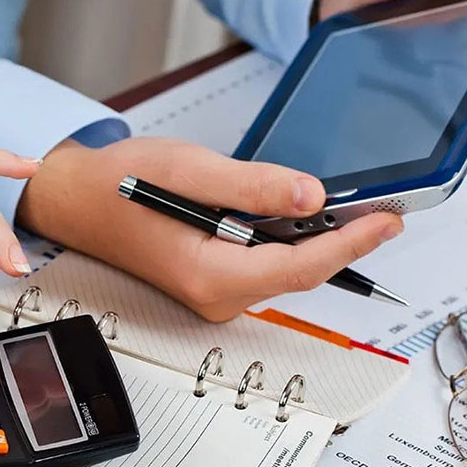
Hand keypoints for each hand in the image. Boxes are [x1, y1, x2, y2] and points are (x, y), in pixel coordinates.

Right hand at [17, 138, 402, 321]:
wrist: (79, 201)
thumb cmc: (120, 186)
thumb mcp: (188, 171)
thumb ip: (252, 187)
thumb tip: (311, 196)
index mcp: (208, 274)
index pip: (298, 267)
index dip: (349, 244)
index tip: (387, 221)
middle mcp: (213, 295)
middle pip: (297, 273)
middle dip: (341, 242)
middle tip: (380, 210)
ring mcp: (212, 293)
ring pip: (282, 269)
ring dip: (315, 241)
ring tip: (349, 211)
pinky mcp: (212, 280)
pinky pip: (264, 265)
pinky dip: (287, 241)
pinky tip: (298, 217)